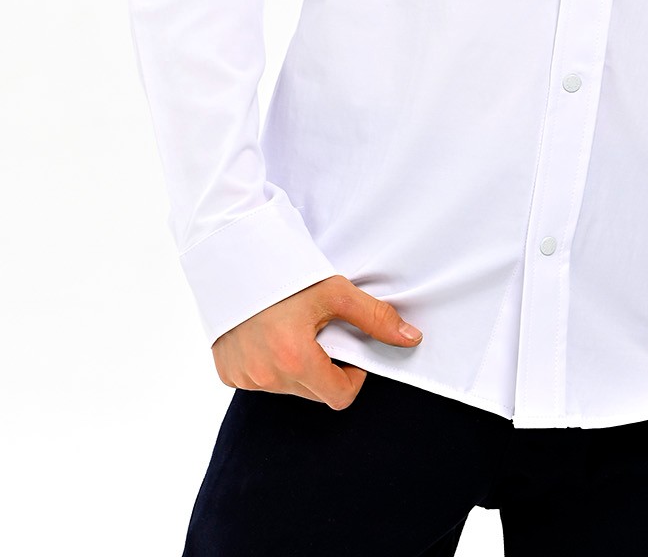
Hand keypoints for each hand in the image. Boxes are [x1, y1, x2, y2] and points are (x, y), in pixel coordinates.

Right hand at [211, 274, 422, 408]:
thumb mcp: (335, 292)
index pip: (340, 396)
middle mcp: (267, 378)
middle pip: (315, 392)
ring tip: (292, 328)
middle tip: (319, 331)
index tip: (348, 349)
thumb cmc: (286, 273)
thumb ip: (375, 318)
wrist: (234, 257)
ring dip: (297, 366)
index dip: (352, 375)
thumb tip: (412, 339)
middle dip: (325, 368)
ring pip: (288, 387)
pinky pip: (259, 380)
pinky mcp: (227, 374)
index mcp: (296, 361)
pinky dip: (269, 364)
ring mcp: (244, 378)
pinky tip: (268, 334)